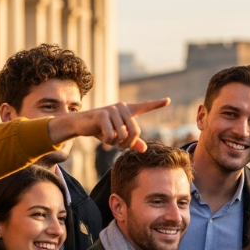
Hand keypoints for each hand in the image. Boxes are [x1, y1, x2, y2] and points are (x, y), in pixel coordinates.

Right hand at [47, 98, 169, 151]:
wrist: (81, 124)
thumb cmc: (102, 130)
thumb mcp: (118, 137)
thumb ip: (131, 142)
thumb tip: (144, 149)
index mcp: (128, 111)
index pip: (144, 107)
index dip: (156, 104)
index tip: (168, 100)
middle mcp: (122, 107)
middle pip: (135, 131)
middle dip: (128, 143)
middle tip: (119, 146)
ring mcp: (112, 110)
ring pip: (123, 135)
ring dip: (115, 143)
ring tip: (108, 139)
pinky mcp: (102, 115)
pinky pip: (112, 135)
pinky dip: (107, 141)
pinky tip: (101, 136)